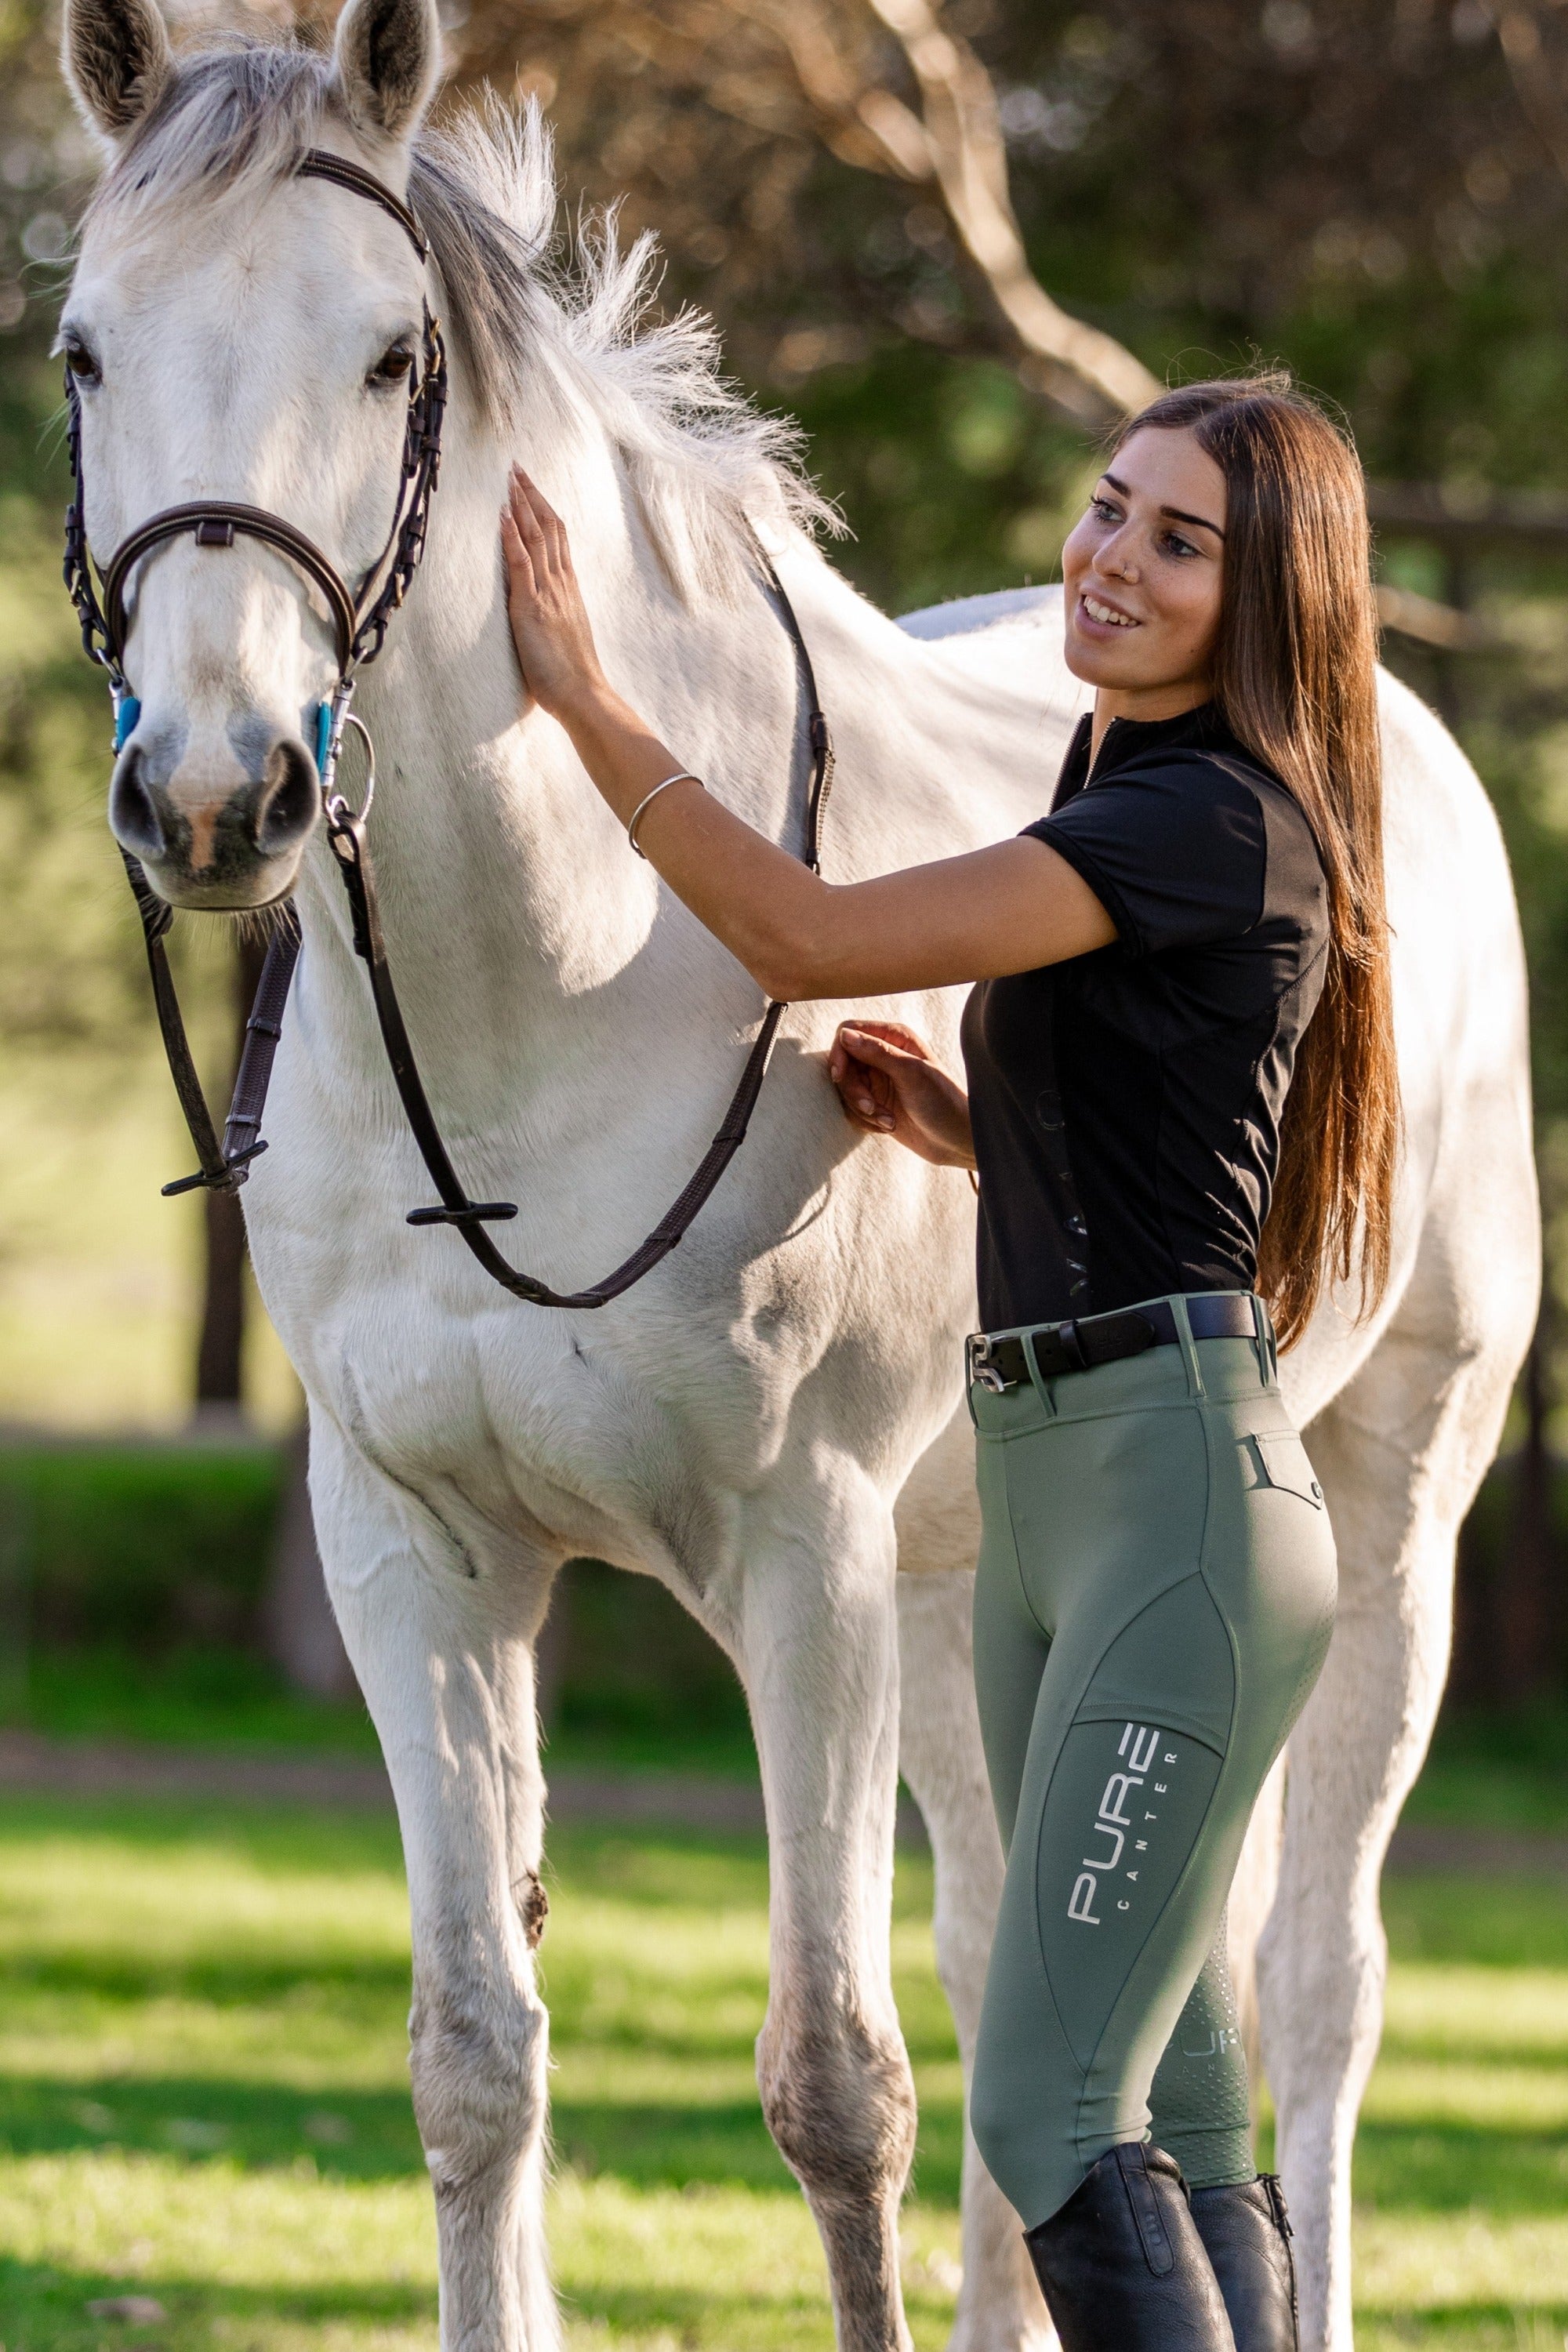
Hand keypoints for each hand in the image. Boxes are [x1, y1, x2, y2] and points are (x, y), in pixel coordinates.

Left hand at [501, 467, 608, 720]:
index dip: (544, 510)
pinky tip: (502, 514)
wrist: (584, 695)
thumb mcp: (566, 635)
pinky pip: (522, 563)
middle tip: (517, 468)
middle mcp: (561, 583)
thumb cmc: (574, 676)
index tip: (530, 488)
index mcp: (569, 588)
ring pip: (537, 537)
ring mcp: (548, 592)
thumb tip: (546, 611)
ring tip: (508, 478)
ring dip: (521, 504)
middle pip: (549, 527)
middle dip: (532, 495)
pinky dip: (512, 536)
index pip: (558, 538)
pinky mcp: (532, 606)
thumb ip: (556, 615)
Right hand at [828, 1021, 974, 1167]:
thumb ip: (877, 1053)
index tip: (839, 1076)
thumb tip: (844, 1034)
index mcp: (894, 1037)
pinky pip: (851, 1109)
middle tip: (871, 1108)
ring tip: (888, 1121)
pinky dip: (865, 1121)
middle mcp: (883, 1055)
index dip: (839, 1052)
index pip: (848, 1031)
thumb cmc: (943, 1101)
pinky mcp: (875, 1103)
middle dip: (853, 1090)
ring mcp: (878, 1080)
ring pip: (845, 1089)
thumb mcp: (911, 1073)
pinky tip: (888, 1126)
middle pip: (843, 1064)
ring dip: (862, 1110)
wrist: (956, 1140)